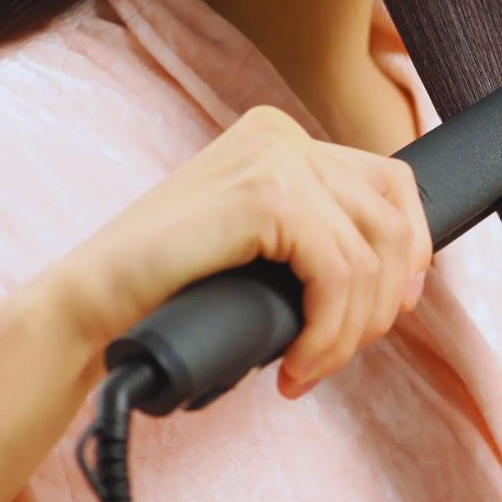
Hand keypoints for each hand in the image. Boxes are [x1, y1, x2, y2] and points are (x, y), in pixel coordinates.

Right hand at [52, 105, 431, 397]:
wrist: (90, 304)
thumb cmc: (171, 289)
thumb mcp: (261, 249)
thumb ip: (316, 238)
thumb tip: (404, 275)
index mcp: (281, 138)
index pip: (391, 183)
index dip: (410, 251)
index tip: (392, 311)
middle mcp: (281, 135)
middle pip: (390, 221)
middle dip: (380, 304)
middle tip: (338, 354)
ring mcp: (274, 158)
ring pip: (369, 257)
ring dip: (349, 331)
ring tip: (311, 366)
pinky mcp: (265, 196)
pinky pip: (337, 275)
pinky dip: (328, 332)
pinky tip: (298, 363)